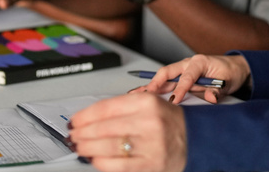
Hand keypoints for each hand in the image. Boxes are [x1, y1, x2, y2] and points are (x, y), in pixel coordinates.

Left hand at [69, 92, 186, 171]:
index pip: (106, 107)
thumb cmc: (168, 121)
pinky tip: (95, 159)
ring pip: (108, 146)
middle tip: (72, 136)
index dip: (85, 115)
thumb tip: (89, 119)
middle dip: (83, 133)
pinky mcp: (151, 164)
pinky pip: (119, 165)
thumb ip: (121, 109)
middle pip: (104, 127)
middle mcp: (149, 121)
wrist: (196, 139)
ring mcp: (151, 144)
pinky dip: (102, 162)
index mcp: (146, 102)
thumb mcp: (148, 104)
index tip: (74, 121)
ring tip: (79, 147)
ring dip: (88, 147)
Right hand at [135, 54, 250, 104]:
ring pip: (163, 77)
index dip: (180, 89)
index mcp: (199, 62)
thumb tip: (211, 98)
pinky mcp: (181, 77)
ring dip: (150, 85)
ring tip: (134, 94)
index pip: (187, 76)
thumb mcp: (228, 82)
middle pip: (168, 72)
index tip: (175, 100)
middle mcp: (188, 64)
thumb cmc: (230, 73)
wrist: (234, 68)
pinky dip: (154, 87)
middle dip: (156, 83)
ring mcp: (183, 70)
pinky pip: (166, 82)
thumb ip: (217, 91)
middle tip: (147, 94)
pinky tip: (142, 93)